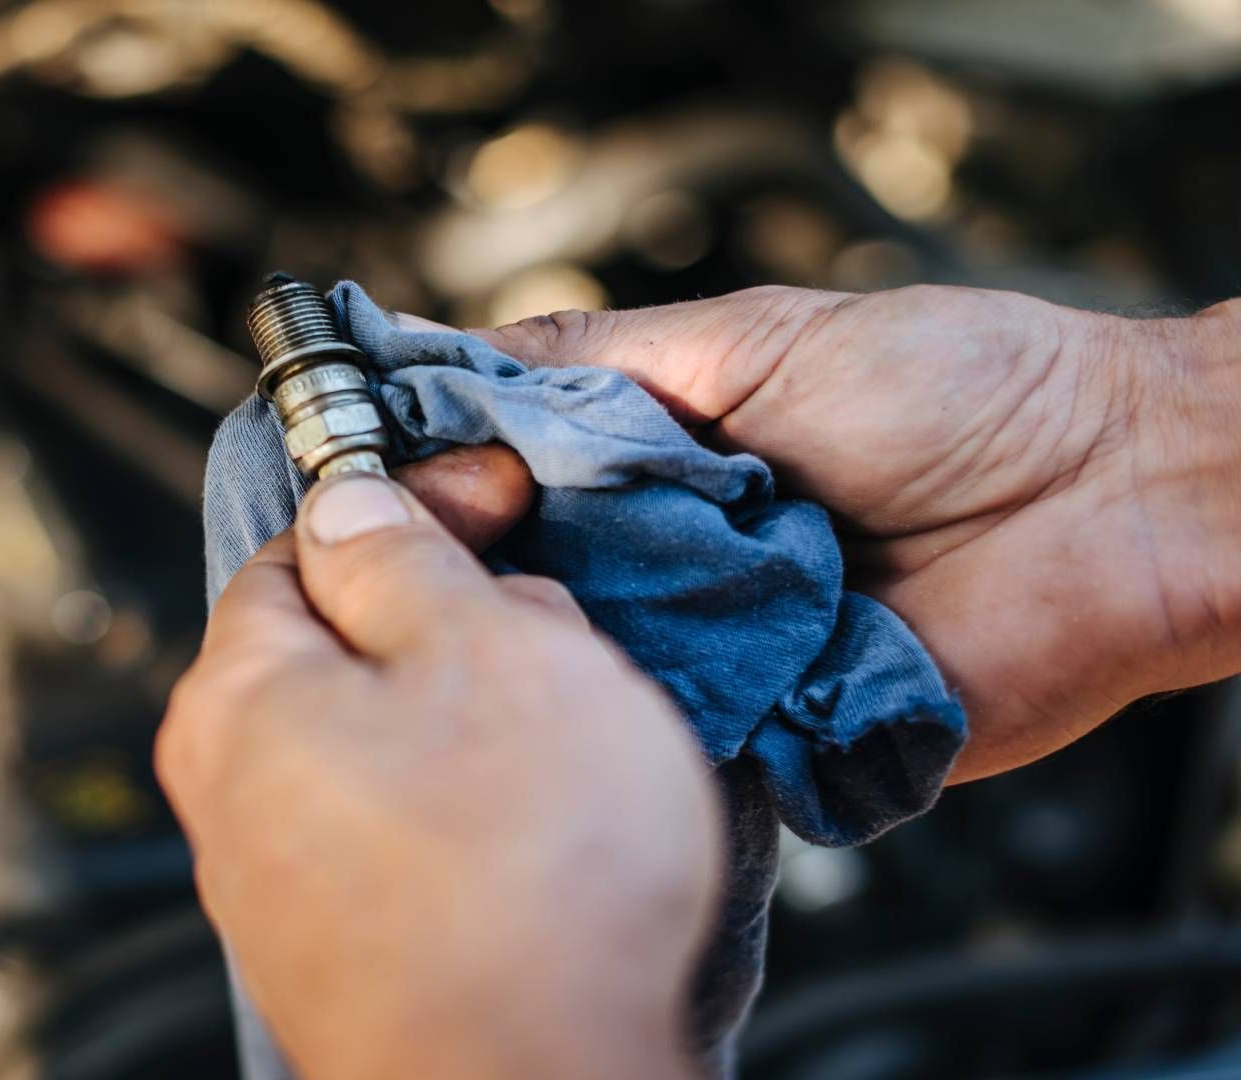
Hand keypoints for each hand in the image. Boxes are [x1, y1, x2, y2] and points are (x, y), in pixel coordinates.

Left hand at [157, 462, 719, 1079]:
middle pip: (350, 653)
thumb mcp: (482, 647)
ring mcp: (289, 888)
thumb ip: (403, 557)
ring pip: (395, 748)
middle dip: (459, 625)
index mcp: (237, 700)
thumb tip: (355, 504)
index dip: (406, 506)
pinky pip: (417, 839)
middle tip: (554, 635)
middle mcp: (236, 798)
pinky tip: (553, 834)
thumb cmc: (517, 878)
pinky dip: (484, 813)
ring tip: (575, 747)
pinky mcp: (354, 954)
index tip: (493, 499)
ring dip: (486, 721)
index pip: (299, 551)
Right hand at [449, 287, 1240, 780]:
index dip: (444, 479)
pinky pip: (670, 743)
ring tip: (534, 611)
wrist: (1118, 496)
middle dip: (484, 566)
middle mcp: (673, 565)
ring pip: (583, 668)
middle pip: (527, 582)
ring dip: (555, 641)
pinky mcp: (771, 740)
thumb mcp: (754, 340)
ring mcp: (717, 655)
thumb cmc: (961, 391)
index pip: (508, 481)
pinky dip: (636, 719)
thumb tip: (441, 361)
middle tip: (449, 547)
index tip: (376, 472)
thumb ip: (597, 359)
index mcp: (657, 463)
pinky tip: (606, 688)